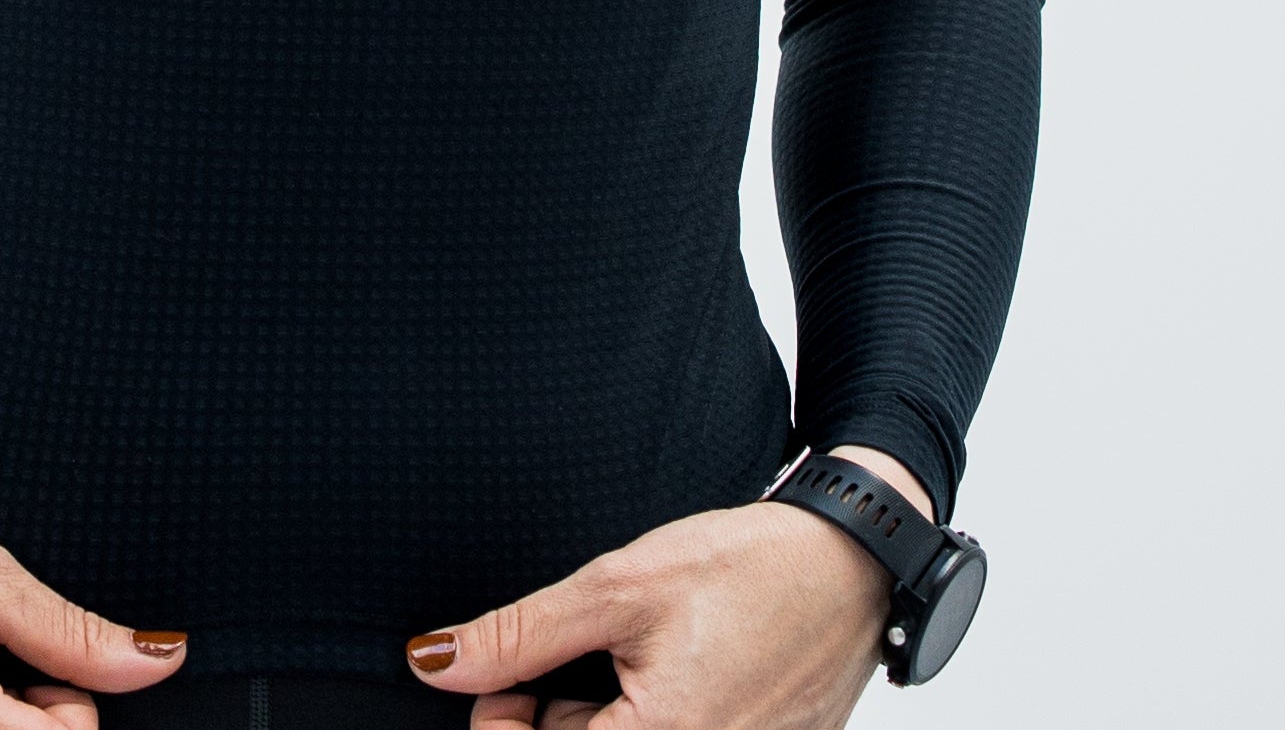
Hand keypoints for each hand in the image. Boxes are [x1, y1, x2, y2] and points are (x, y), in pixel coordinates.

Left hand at [405, 445, 927, 729]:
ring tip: (647, 654)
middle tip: (593, 650)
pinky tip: (683, 672)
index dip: (506, 717)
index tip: (516, 674)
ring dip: (610, 716)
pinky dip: (658, 716)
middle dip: (562, 714)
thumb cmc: (744, 570)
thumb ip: (520, 637)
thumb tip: (435, 663)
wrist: (849, 568)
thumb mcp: (618, 588)